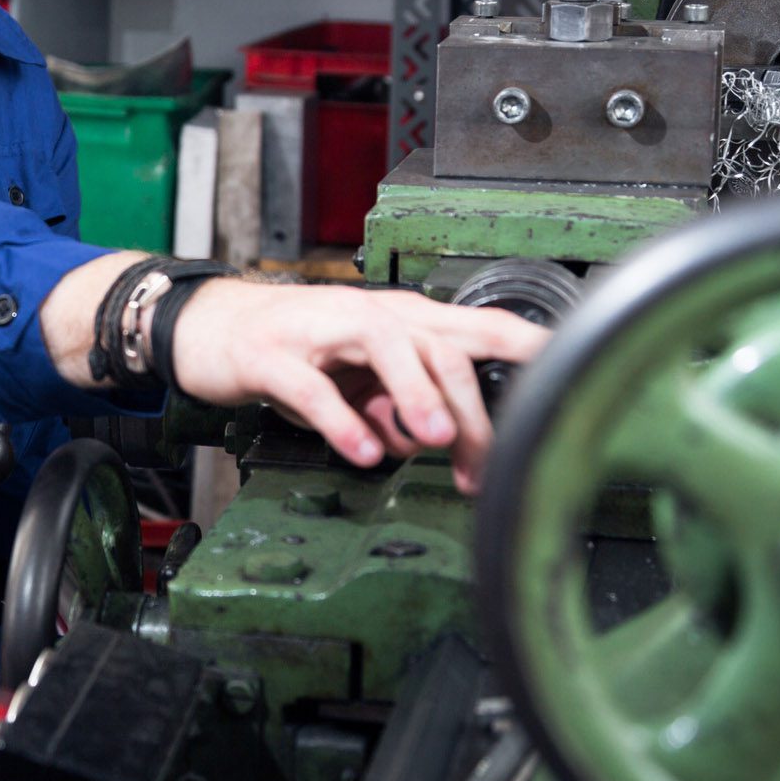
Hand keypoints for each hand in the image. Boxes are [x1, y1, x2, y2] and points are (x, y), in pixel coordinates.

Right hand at [165, 280, 550, 494]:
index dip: (526, 345)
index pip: (475, 327)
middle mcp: (367, 315)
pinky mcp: (271, 354)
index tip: (570, 372)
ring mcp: (318, 330)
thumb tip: (438, 443)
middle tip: (481, 464)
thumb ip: (401, 407)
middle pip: (439, 346)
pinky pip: (312, 388)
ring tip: (433, 439)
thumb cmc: (294, 350)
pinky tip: (361, 451)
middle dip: (467, 407)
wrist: (210, 330)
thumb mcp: (358, 381)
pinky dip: (340, 421)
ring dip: (416, 392)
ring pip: (384, 346)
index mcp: (398, 321)